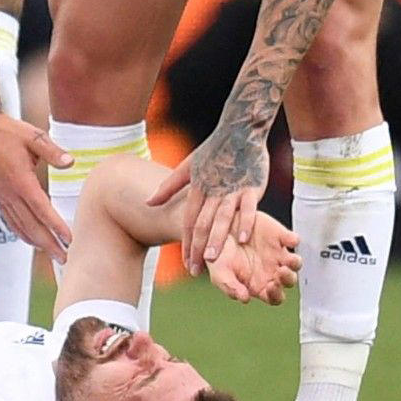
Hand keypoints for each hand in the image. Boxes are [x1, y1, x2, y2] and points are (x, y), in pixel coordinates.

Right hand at [0, 113, 73, 259]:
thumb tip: (70, 163)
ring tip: (52, 254)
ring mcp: (2, 196)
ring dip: (37, 242)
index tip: (69, 240)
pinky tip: (30, 239)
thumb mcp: (33, 137)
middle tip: (65, 259)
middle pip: (32, 226)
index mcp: (21, 181)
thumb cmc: (8, 131)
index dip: (56, 227)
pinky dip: (22, 233)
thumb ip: (53, 151)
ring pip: (20, 226)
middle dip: (49, 244)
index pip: (42, 210)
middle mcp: (10, 193)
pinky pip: (10, 220)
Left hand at [148, 124, 268, 275]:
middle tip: (194, 270)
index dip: (186, 243)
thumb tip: (147, 203)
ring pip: (222, 218)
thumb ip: (168, 187)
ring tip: (211, 258)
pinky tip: (243, 238)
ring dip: (216, 239)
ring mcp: (233, 189)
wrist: (240, 130)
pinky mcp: (252, 186)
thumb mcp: (188, 166)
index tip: (185, 264)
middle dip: (197, 248)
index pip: (189, 221)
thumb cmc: (214, 149)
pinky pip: (248, 206)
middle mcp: (213, 191)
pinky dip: (245, 221)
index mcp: (198, 189)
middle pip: (203, 224)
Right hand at [205, 211, 301, 304]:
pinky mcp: (279, 235)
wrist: (216, 227)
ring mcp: (277, 253)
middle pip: (288, 281)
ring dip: (294, 263)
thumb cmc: (217, 253)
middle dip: (287, 279)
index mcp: (259, 283)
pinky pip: (292, 239)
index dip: (275, 295)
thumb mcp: (218, 272)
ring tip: (288, 260)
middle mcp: (272, 270)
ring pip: (295, 262)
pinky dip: (293, 239)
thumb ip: (230, 287)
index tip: (269, 288)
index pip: (274, 296)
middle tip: (280, 272)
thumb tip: (244, 298)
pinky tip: (289, 240)